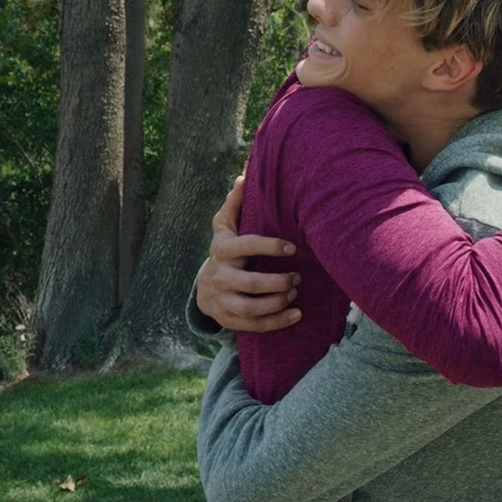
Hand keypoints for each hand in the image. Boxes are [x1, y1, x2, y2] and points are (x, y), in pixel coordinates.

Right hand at [197, 176, 301, 331]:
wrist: (203, 288)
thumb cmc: (225, 251)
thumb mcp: (224, 227)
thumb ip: (235, 204)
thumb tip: (244, 176)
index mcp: (222, 250)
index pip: (246, 246)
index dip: (270, 247)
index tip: (292, 248)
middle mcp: (219, 276)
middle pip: (249, 283)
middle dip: (277, 282)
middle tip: (297, 277)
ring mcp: (222, 300)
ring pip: (250, 308)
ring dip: (277, 302)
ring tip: (294, 293)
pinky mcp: (229, 319)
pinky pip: (253, 325)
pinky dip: (277, 322)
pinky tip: (296, 314)